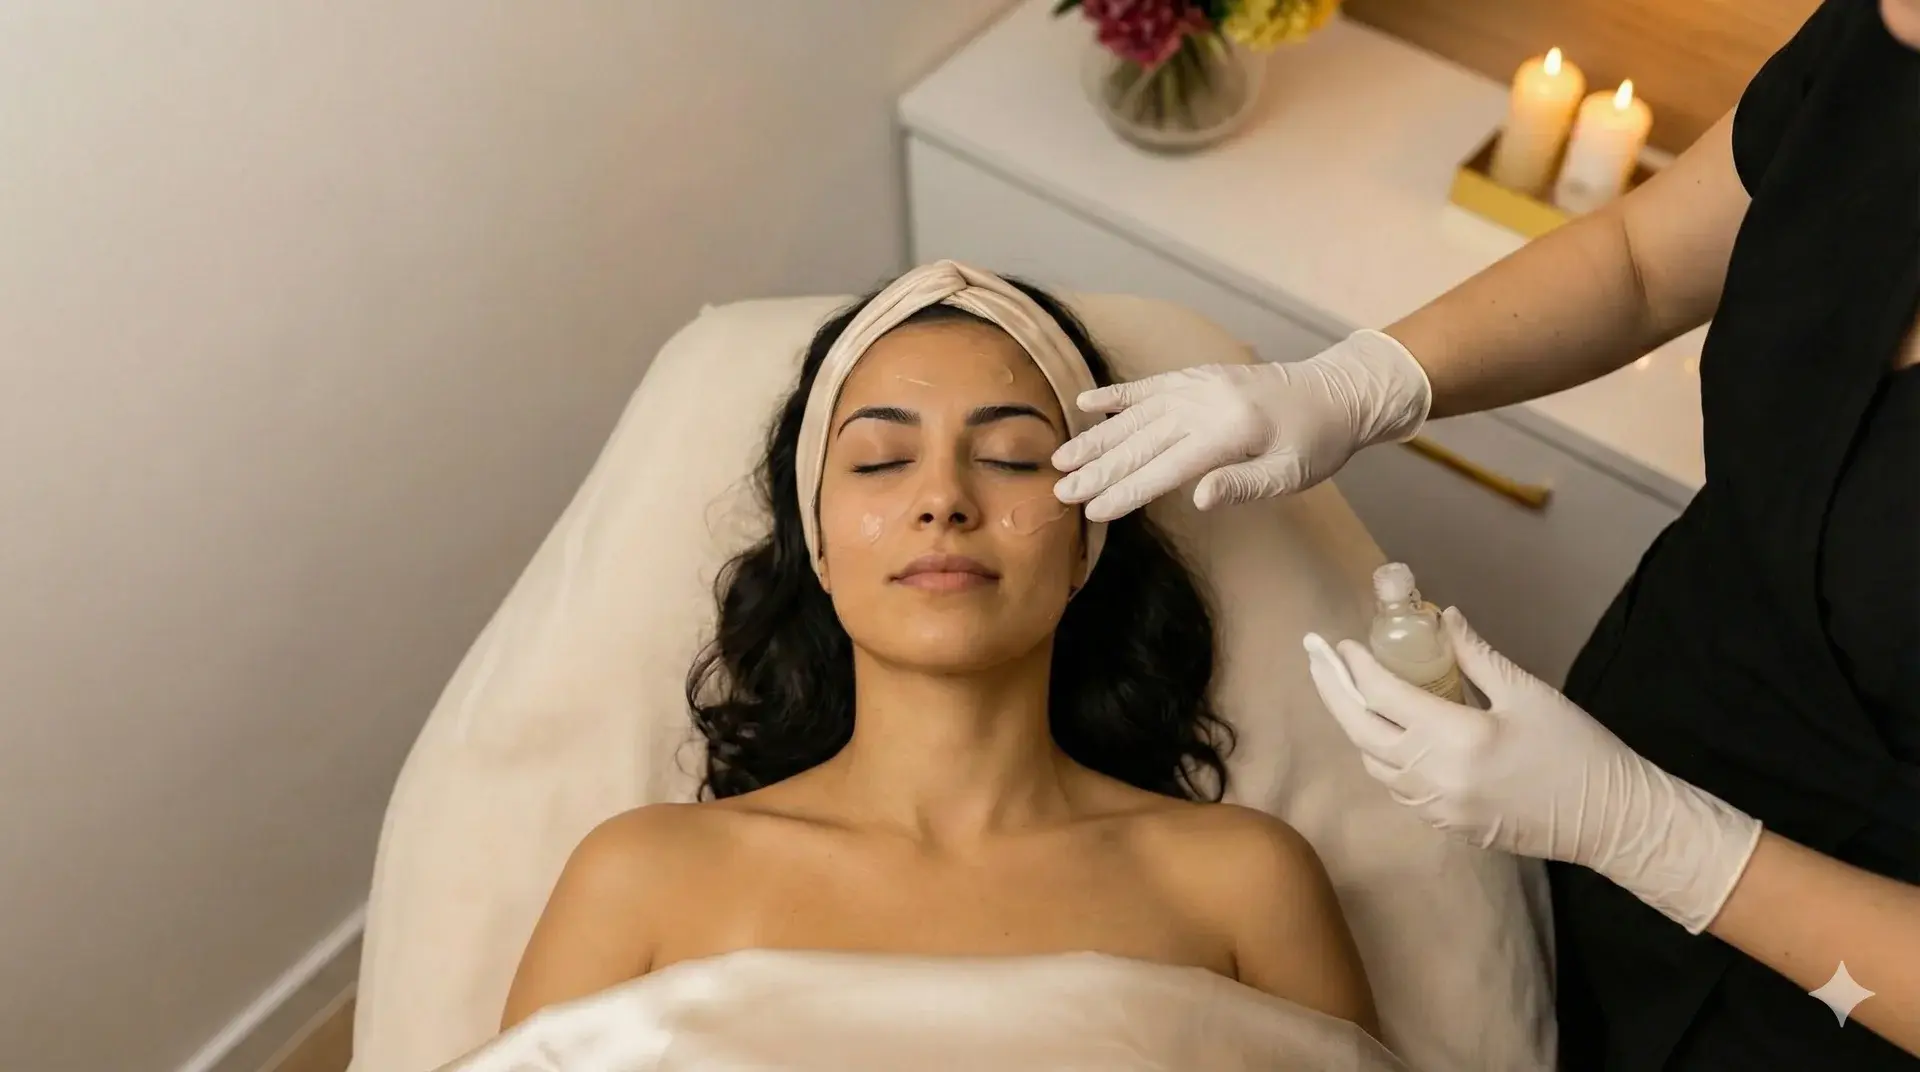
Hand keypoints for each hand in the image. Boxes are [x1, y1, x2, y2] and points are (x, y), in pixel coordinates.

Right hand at [1050, 329, 1430, 521]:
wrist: (1336, 392)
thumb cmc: (1317, 443)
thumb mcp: (1292, 474)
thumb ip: (1244, 485)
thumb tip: (1197, 498)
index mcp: (1229, 432)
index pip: (1165, 468)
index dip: (1126, 491)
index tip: (1093, 511)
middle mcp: (1205, 404)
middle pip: (1141, 442)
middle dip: (1098, 469)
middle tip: (1062, 491)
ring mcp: (1198, 386)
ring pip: (1136, 414)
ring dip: (1097, 437)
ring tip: (1062, 458)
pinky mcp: (1197, 377)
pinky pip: (1149, 385)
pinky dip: (1117, 395)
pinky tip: (1086, 404)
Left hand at [1305, 608, 1762, 934]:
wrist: (1610, 820)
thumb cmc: (1577, 749)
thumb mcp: (1528, 692)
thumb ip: (1476, 655)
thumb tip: (1442, 617)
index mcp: (1455, 738)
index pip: (1383, 697)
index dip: (1355, 667)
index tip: (1340, 643)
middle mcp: (1435, 777)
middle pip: (1360, 731)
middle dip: (1332, 691)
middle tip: (1315, 659)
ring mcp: (1438, 808)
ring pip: (1374, 764)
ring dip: (1355, 727)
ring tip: (1346, 692)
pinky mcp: (1448, 826)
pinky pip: (1398, 789)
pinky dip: (1383, 758)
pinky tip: (1385, 735)